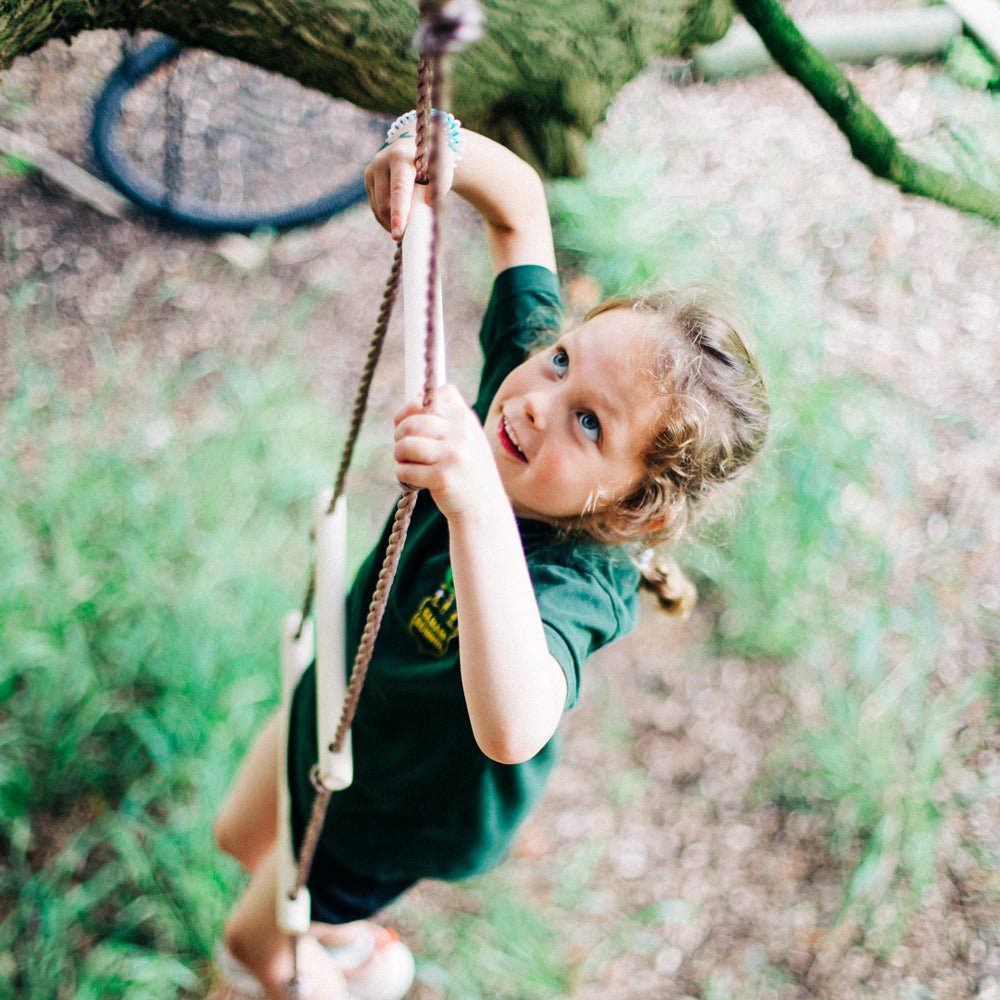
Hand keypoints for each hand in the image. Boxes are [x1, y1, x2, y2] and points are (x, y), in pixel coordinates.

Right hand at [365, 133, 455, 240]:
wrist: (414, 146)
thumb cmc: (431, 163)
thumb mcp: (439, 172)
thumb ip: (436, 187)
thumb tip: (428, 203)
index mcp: (400, 158)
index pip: (399, 190)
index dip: (399, 214)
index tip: (398, 234)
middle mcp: (381, 163)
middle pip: (384, 204)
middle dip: (396, 224)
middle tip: (409, 238)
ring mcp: (371, 171)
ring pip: (378, 209)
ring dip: (391, 224)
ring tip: (406, 230)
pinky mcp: (368, 180)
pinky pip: (375, 207)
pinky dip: (386, 219)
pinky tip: (398, 222)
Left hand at [393, 385, 505, 521]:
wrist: (484, 507)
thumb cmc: (468, 470)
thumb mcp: (467, 437)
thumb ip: (445, 419)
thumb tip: (410, 404)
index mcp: (465, 419)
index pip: (433, 395)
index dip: (413, 407)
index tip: (411, 423)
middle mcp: (461, 434)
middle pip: (412, 422)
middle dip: (400, 435)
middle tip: (405, 449)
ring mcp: (453, 455)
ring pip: (405, 445)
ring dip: (400, 456)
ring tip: (409, 464)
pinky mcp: (442, 478)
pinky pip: (405, 470)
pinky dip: (403, 476)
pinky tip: (415, 481)